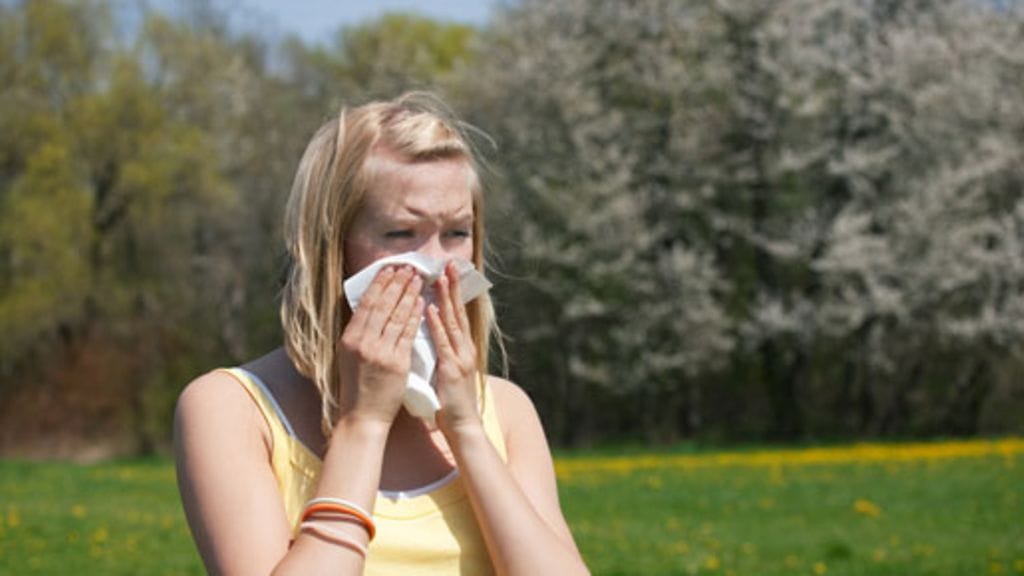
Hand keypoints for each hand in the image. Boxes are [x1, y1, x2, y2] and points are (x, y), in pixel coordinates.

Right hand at [338, 266, 423, 426]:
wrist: (363, 416)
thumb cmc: (357, 386)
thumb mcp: (349, 355)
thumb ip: (358, 332)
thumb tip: (368, 307)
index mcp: (349, 338)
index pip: (366, 303)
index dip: (379, 283)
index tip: (389, 268)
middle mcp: (363, 343)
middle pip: (382, 305)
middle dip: (396, 283)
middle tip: (407, 266)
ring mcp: (380, 352)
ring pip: (396, 316)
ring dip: (408, 294)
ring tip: (418, 279)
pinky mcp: (397, 363)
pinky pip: (407, 334)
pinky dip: (414, 316)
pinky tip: (421, 303)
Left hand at [428, 262, 481, 435]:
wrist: (463, 425)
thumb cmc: (450, 400)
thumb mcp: (445, 370)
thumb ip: (440, 352)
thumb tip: (427, 335)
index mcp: (462, 347)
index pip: (457, 313)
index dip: (453, 292)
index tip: (447, 271)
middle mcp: (464, 348)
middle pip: (458, 311)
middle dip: (453, 286)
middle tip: (448, 263)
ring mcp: (460, 357)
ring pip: (452, 322)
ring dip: (446, 298)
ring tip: (439, 278)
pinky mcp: (452, 369)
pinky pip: (443, 343)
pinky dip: (437, 325)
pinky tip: (431, 309)